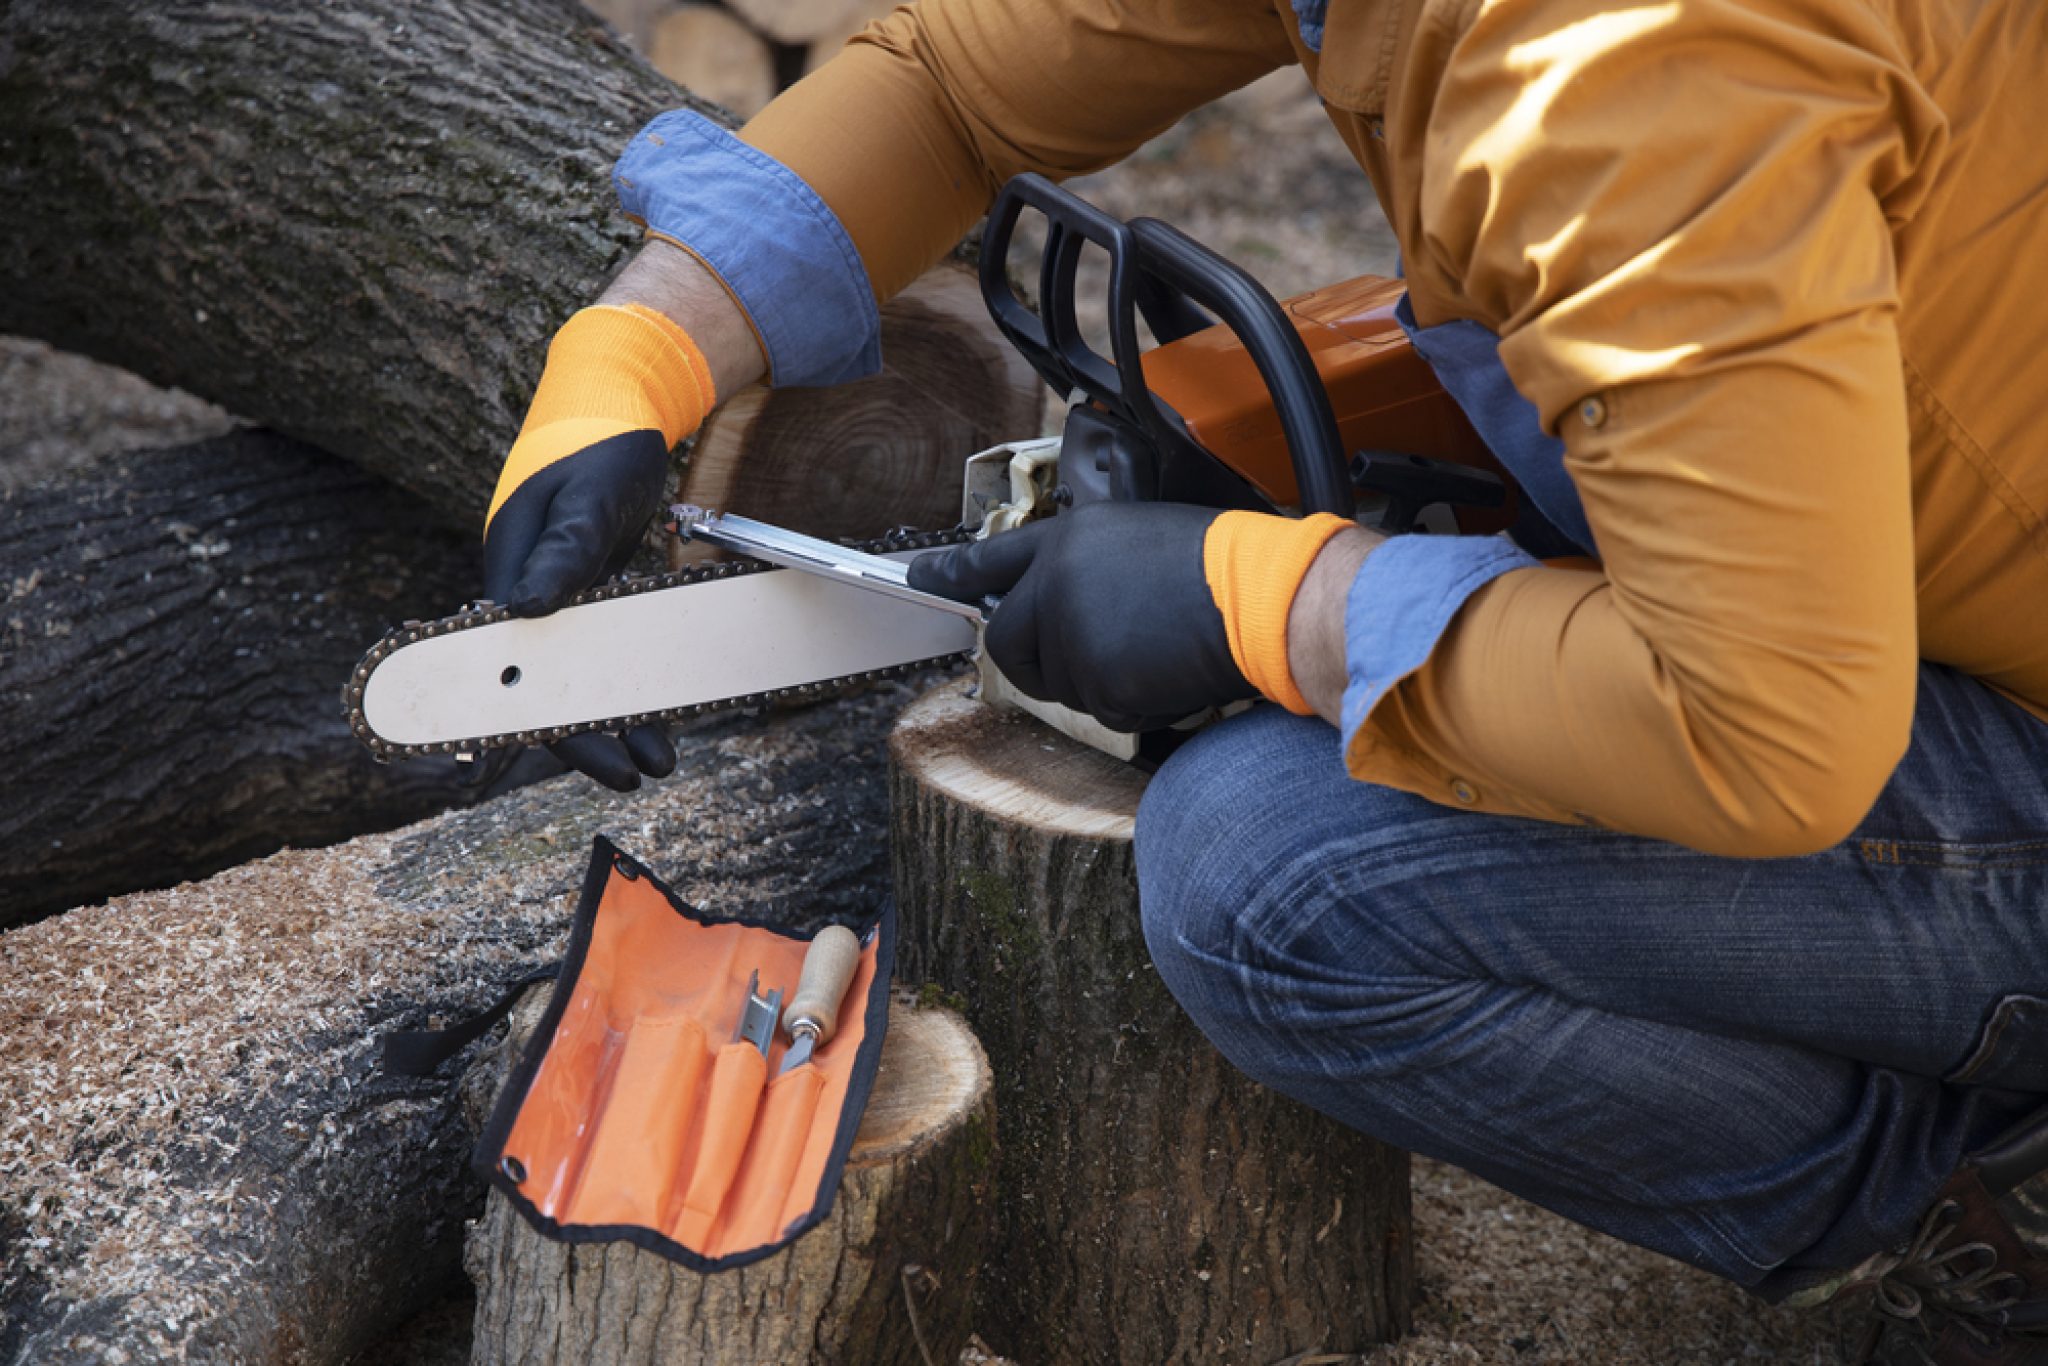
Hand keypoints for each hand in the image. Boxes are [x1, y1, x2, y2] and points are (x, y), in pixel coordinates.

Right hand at [483, 303, 714, 789]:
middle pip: (553, 685)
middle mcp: (528, 593)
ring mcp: (561, 594)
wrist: (616, 403)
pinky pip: (611, 647)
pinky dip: (635, 678)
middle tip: (638, 777)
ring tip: (662, 760)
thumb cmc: (595, 447)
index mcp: (510, 576)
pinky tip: (666, 711)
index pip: (521, 670)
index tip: (597, 760)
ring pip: (586, 672)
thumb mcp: (585, 500)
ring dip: (621, 715)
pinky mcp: (592, 588)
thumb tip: (529, 609)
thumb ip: (563, 551)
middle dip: (594, 735)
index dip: (555, 722)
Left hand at [907, 503, 1251, 731]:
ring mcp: (1074, 631)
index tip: (920, 576)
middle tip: (1087, 660)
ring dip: (1099, 683)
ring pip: (1059, 684)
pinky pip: (1102, 711)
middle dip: (1036, 661)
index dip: (954, 571)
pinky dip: (1135, 705)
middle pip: (1008, 641)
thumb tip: (1060, 605)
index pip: (994, 558)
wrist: (1264, 598)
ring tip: (1153, 648)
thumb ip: (1087, 569)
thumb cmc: (1222, 568)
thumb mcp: (1141, 542)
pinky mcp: (1098, 678)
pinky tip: (1168, 671)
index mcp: (1071, 540)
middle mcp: (1058, 582)